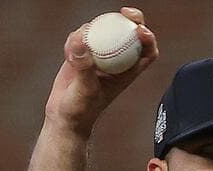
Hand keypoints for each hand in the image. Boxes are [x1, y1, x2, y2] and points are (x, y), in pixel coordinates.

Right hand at [45, 7, 158, 135]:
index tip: (140, 30)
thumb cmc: (81, 110)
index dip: (148, 38)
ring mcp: (100, 54)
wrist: (63, 116)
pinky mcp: (83, 52)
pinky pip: (81, 36)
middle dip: (131, 19)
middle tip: (124, 12)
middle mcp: (116, 60)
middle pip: (129, 33)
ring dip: (92, 30)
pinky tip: (68, 54)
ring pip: (104, 30)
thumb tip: (81, 44)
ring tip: (77, 48)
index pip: (146, 52)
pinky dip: (74, 39)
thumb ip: (84, 68)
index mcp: (127, 72)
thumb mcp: (86, 90)